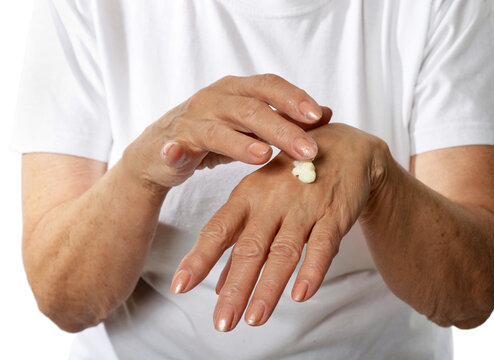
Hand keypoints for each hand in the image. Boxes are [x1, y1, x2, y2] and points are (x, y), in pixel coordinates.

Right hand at [122, 74, 331, 189]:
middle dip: (282, 129)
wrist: (161, 149)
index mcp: (236, 90)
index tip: (318, 116)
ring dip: (241, 142)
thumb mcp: (251, 124)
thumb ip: (285, 118)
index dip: (293, 98)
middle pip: (251, 108)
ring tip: (264, 156)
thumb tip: (326, 113)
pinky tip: (178, 154)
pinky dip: (175, 150)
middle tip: (307, 151)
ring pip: (218, 130)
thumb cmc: (214, 133)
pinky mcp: (171, 144)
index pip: (268, 86)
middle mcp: (215, 99)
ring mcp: (192, 121)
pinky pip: (173, 147)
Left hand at [170, 123, 390, 330]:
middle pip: (250, 248)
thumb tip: (217, 284)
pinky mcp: (334, 214)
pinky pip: (322, 244)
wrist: (344, 147)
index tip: (180, 286)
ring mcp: (304, 207)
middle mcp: (272, 201)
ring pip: (284, 251)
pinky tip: (302, 295)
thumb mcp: (261, 198)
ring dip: (269, 287)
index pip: (218, 229)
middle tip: (223, 322)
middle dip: (235, 287)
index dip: (199, 258)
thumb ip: (239, 239)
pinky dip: (312, 270)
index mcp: (248, 195)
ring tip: (255, 318)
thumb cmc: (292, 176)